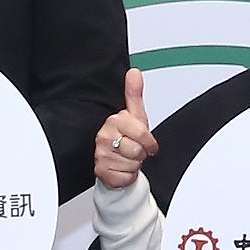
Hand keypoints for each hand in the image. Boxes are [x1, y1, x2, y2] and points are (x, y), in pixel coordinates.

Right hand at [94, 68, 152, 189]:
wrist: (115, 162)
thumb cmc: (127, 139)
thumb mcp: (135, 116)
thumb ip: (134, 94)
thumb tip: (134, 73)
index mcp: (113, 122)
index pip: (141, 132)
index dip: (149, 141)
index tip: (146, 142)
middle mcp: (103, 137)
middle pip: (138, 150)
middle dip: (141, 153)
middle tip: (134, 150)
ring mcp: (100, 155)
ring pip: (132, 164)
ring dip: (134, 164)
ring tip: (128, 158)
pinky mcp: (101, 172)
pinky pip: (125, 177)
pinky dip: (128, 176)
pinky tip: (122, 168)